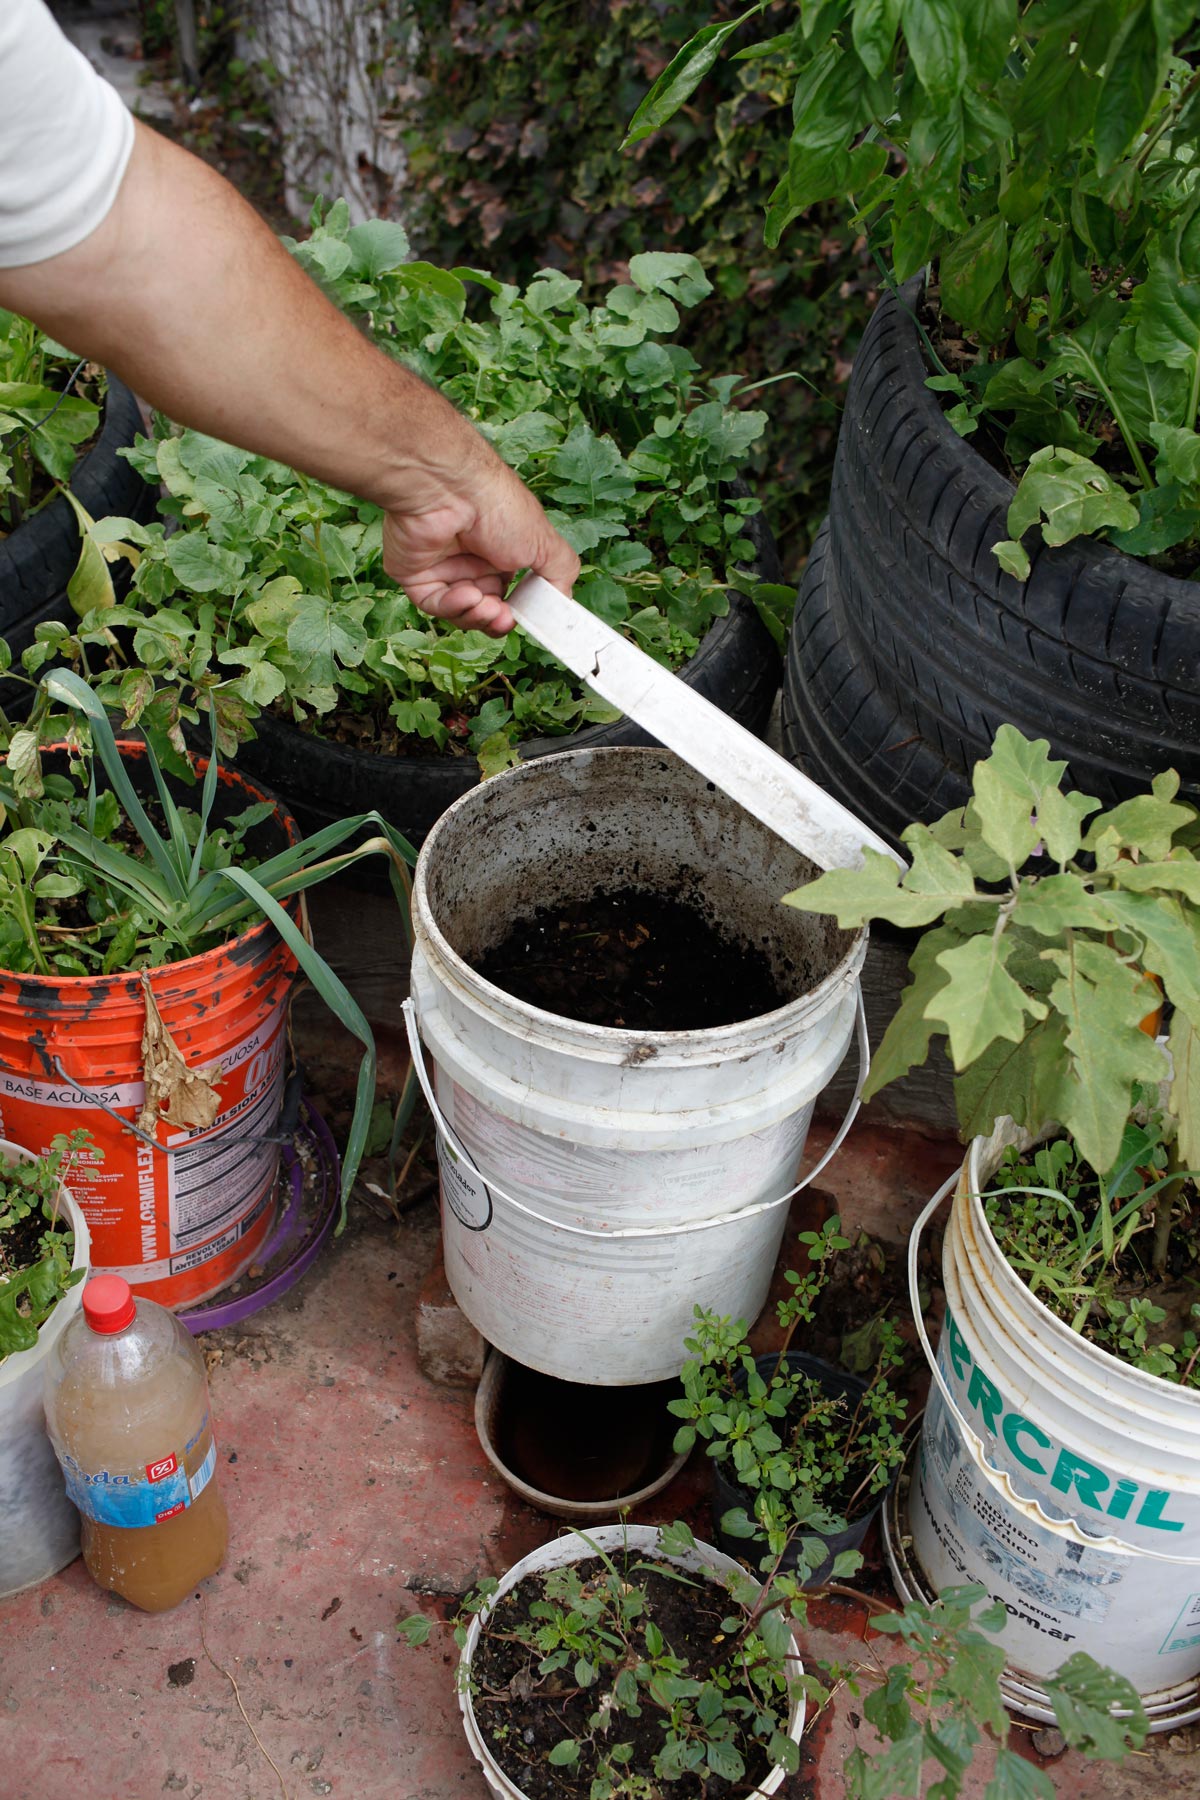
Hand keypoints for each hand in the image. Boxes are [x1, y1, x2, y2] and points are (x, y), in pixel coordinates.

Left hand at [382, 459, 579, 635]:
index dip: (516, 611)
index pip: (508, 595)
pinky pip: (433, 603)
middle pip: (485, 607)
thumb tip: (563, 602)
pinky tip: (466, 595)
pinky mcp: (414, 573)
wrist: (452, 489)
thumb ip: (560, 573)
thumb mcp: (545, 542)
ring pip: (460, 611)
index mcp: (500, 551)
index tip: (524, 619)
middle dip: (496, 618)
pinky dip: (452, 606)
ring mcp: (441, 566)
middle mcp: (470, 559)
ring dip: (476, 614)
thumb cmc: (498, 506)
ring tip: (487, 607)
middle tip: (504, 618)